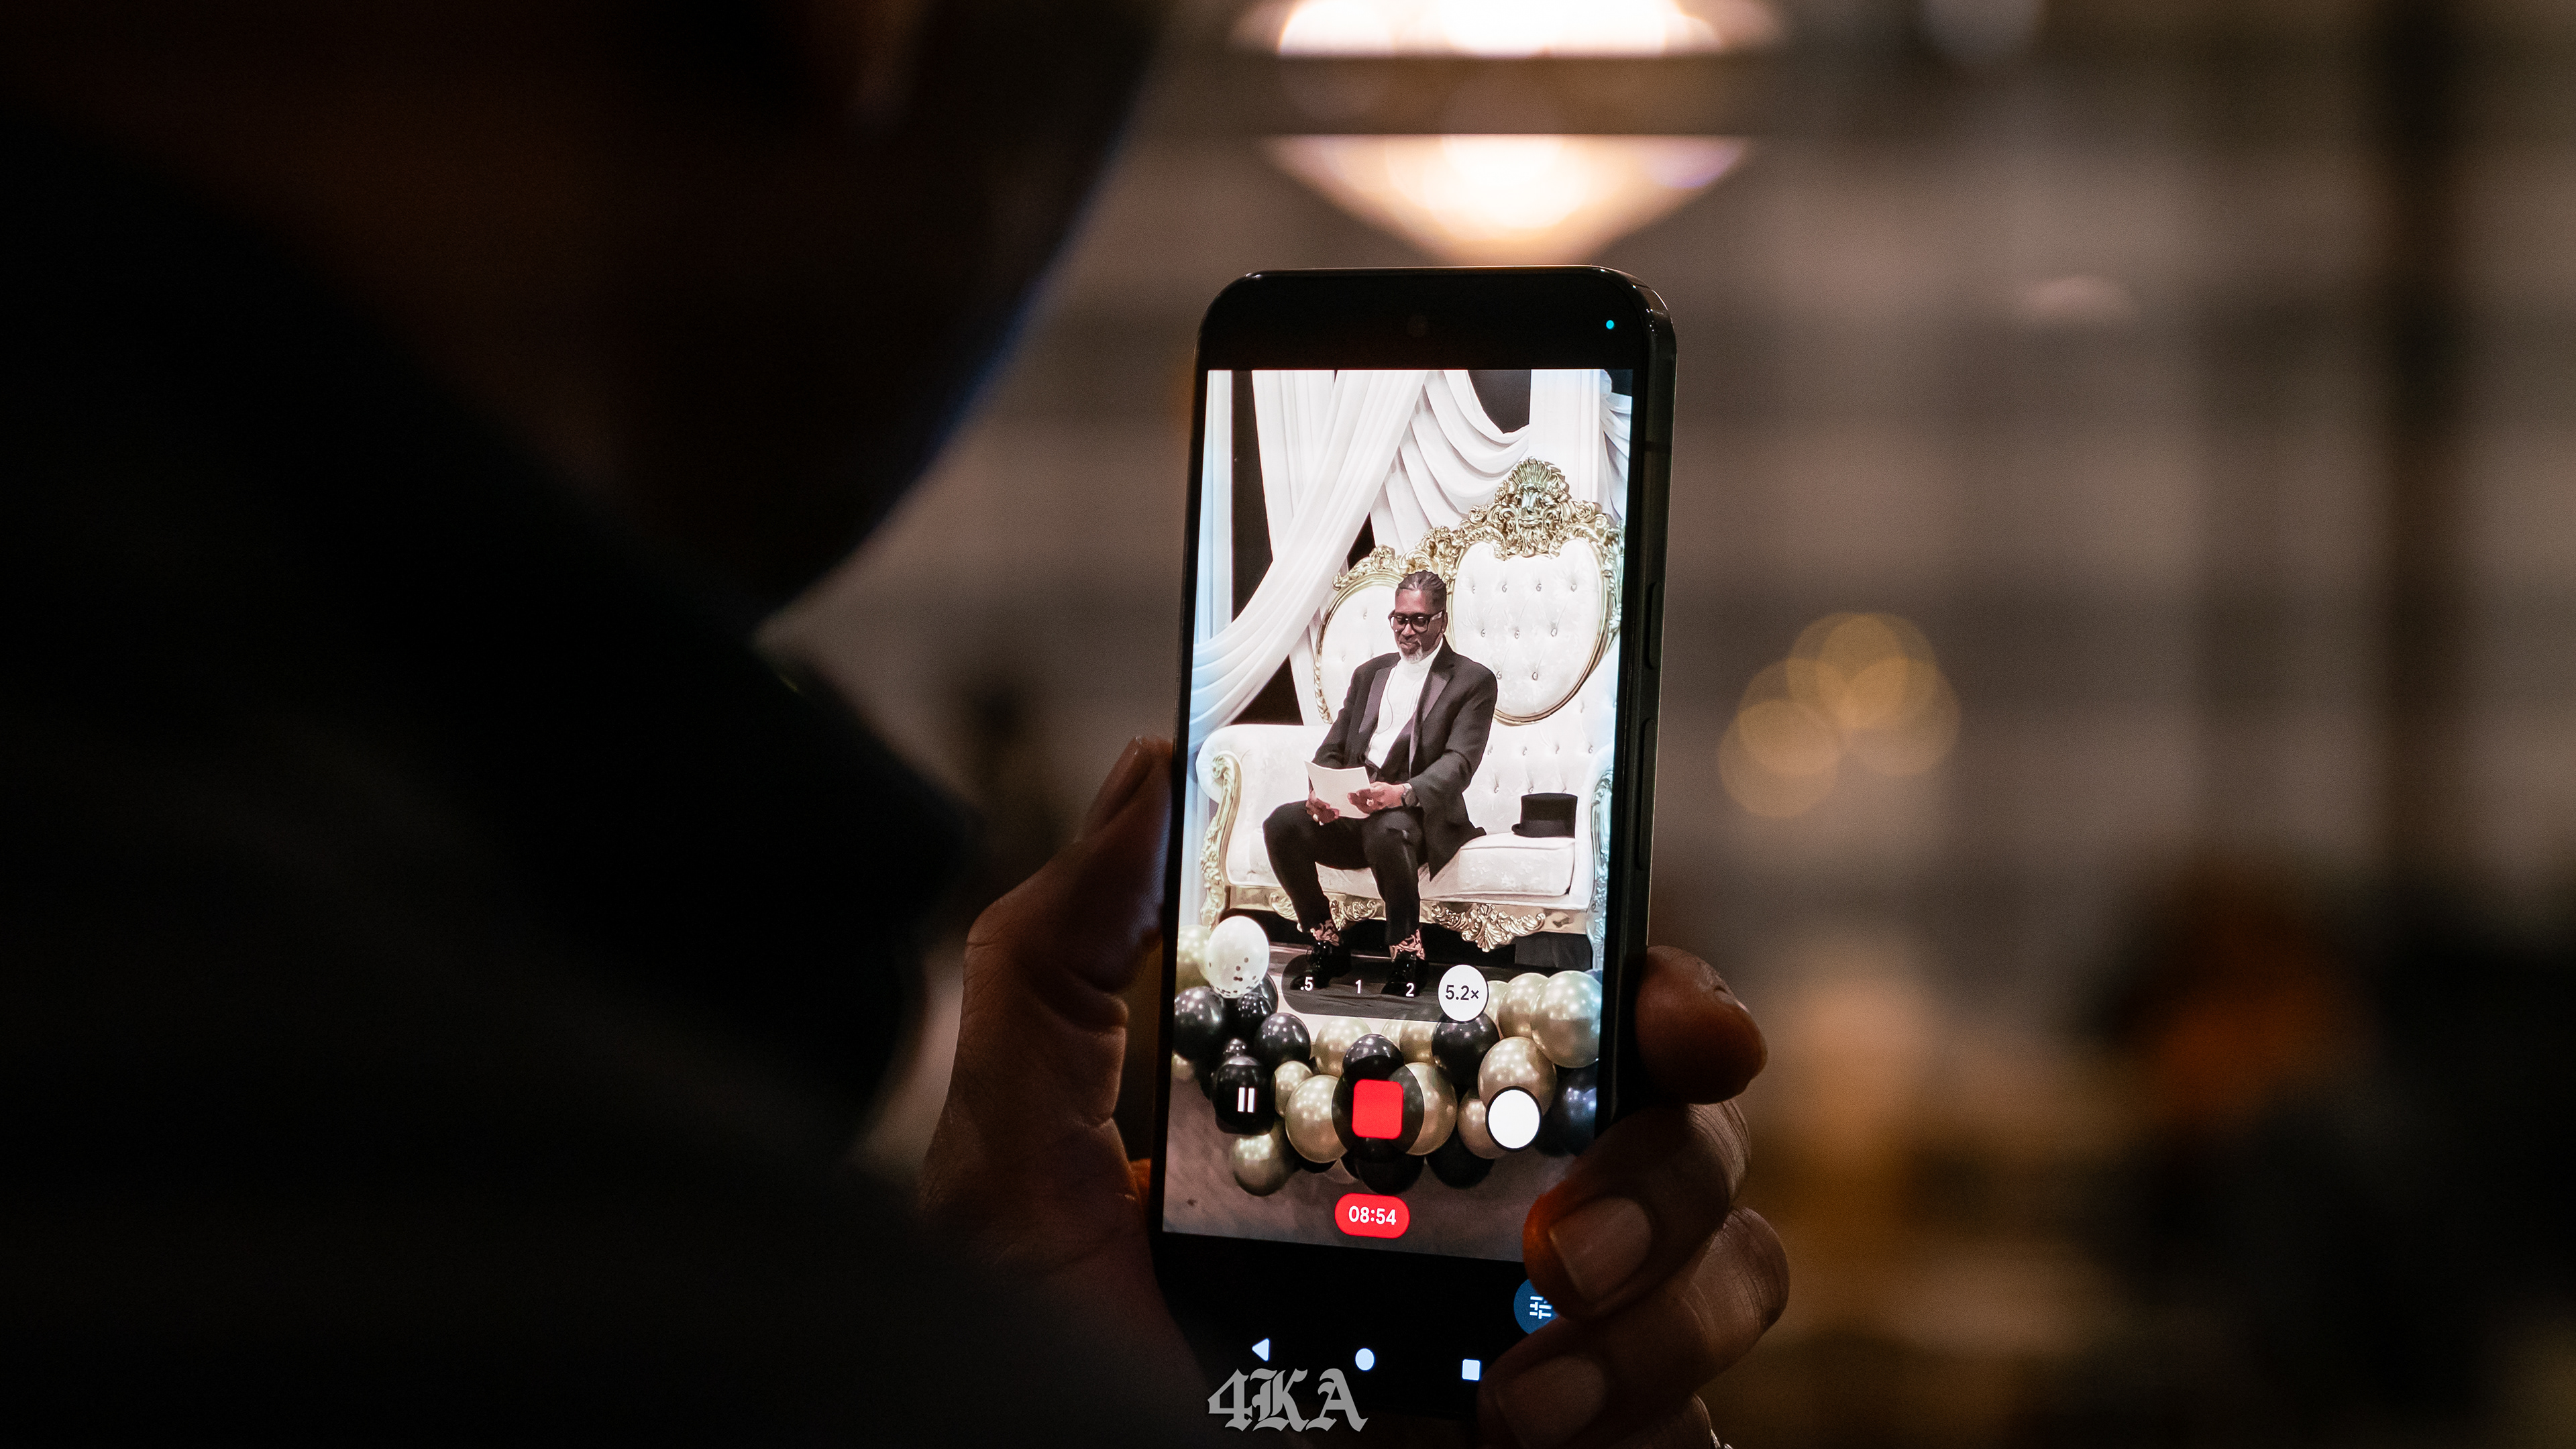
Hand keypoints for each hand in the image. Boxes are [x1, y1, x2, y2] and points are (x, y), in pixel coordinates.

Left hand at [920, 739, 1786, 1443]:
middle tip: (1566, 1241)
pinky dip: (1650, 1414)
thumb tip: (1150, 767)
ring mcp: (1541, 1332)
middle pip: (1683, 1127)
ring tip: (1522, 1390)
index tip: (1689, 1024)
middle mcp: (1488, 1202)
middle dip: (1673, 1165)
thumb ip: (1060, 959)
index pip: (1570, 1007)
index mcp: (1395, 1101)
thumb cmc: (1032, 1343)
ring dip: (1665, 1312)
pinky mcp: (1569, 1435)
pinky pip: (1693, 1421)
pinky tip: (1524, 1433)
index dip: (1662, 993)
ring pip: (1727, 1269)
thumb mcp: (1017, 1145)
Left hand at [1349, 781, 1407, 812]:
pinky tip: (1357, 805)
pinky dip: (1361, 808)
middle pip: (1367, 800)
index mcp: (1381, 790)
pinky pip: (1368, 810)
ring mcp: (1378, 805)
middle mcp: (1380, 799)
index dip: (1363, 792)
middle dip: (1357, 799)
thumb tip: (1360, 787)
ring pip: (1366, 807)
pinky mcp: (1377, 809)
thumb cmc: (1386, 788)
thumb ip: (1370, 786)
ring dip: (1357, 804)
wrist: (1395, 795)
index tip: (1357, 792)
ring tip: (1352, 801)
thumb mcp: (1379, 783)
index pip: (1371, 792)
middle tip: (1350, 796)